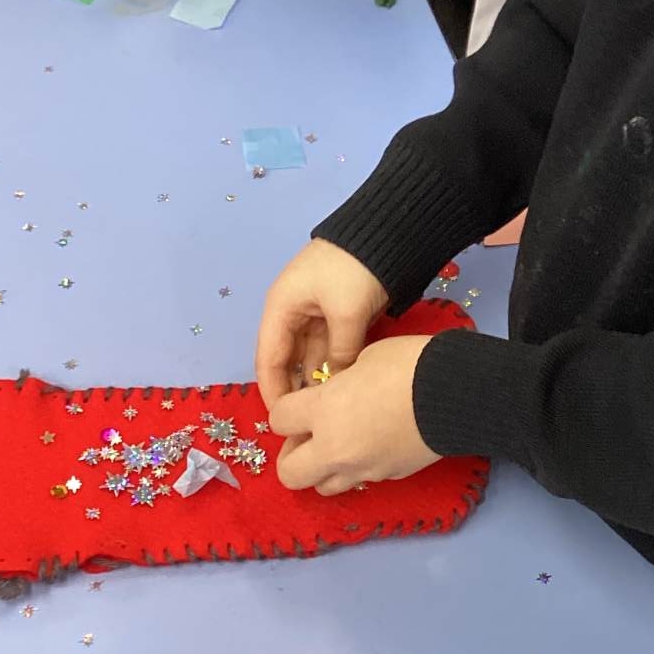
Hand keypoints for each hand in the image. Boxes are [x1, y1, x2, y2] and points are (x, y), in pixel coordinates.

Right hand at [254, 240, 388, 412]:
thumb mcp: (346, 314)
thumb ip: (340, 353)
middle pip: (287, 359)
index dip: (273, 391)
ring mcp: (314, 311)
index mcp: (281, 307)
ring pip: (310, 354)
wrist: (386, 231)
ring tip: (326, 411)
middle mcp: (292, 311)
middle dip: (295, 389)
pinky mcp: (337, 312)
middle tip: (307, 422)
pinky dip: (333, 364)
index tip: (283, 420)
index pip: (267, 359)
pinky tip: (341, 387)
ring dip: (316, 378)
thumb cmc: (355, 269)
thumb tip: (337, 385)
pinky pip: (328, 345)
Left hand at [269, 335, 441, 494]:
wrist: (458, 392)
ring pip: (321, 487)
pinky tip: (374, 445)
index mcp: (323, 409)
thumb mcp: (365, 359)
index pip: (277, 420)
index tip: (303, 402)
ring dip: (322, 467)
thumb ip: (338, 384)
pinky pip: (358, 480)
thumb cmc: (409, 363)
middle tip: (312, 434)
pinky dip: (356, 468)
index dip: (287, 410)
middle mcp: (334, 446)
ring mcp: (361, 468)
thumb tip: (333, 398)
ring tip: (342, 444)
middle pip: (288, 472)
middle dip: (293, 454)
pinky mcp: (387, 477)